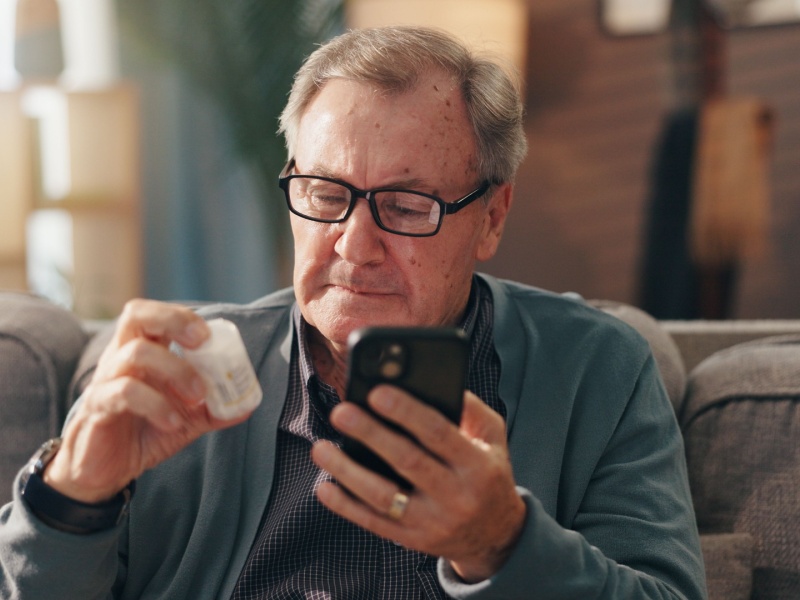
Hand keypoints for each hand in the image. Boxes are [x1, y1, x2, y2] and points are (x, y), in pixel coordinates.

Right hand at [44, 300, 252, 502]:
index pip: (155, 315)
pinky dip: (155, 404)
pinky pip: (123, 393)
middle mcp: (120, 358)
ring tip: (197, 399)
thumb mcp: (188, 419)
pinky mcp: (96, 408)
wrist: (106, 471)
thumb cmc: (145, 432)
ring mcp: (106, 380)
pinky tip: (172, 423)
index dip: (182, 317)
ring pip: (135, 353)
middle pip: (136, 315)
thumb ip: (216, 408)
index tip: (210, 336)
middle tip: (202, 343)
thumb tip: (249, 404)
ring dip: (176, 370)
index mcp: (142, 352)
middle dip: (173, 321)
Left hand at [311, 387, 525, 582]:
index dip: (406, 412)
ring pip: (383, 496)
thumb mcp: (493, 437)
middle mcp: (455, 495)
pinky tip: (325, 486)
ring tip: (321, 448)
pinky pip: (373, 523)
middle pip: (406, 461)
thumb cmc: (488, 474)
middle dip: (370, 434)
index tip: (376, 392)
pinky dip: (346, 506)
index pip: (438, 433)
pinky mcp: (412, 539)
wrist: (496, 534)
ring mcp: (432, 521)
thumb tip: (436, 380)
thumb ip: (469, 407)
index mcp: (476, 464)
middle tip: (341, 413)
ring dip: (347, 471)